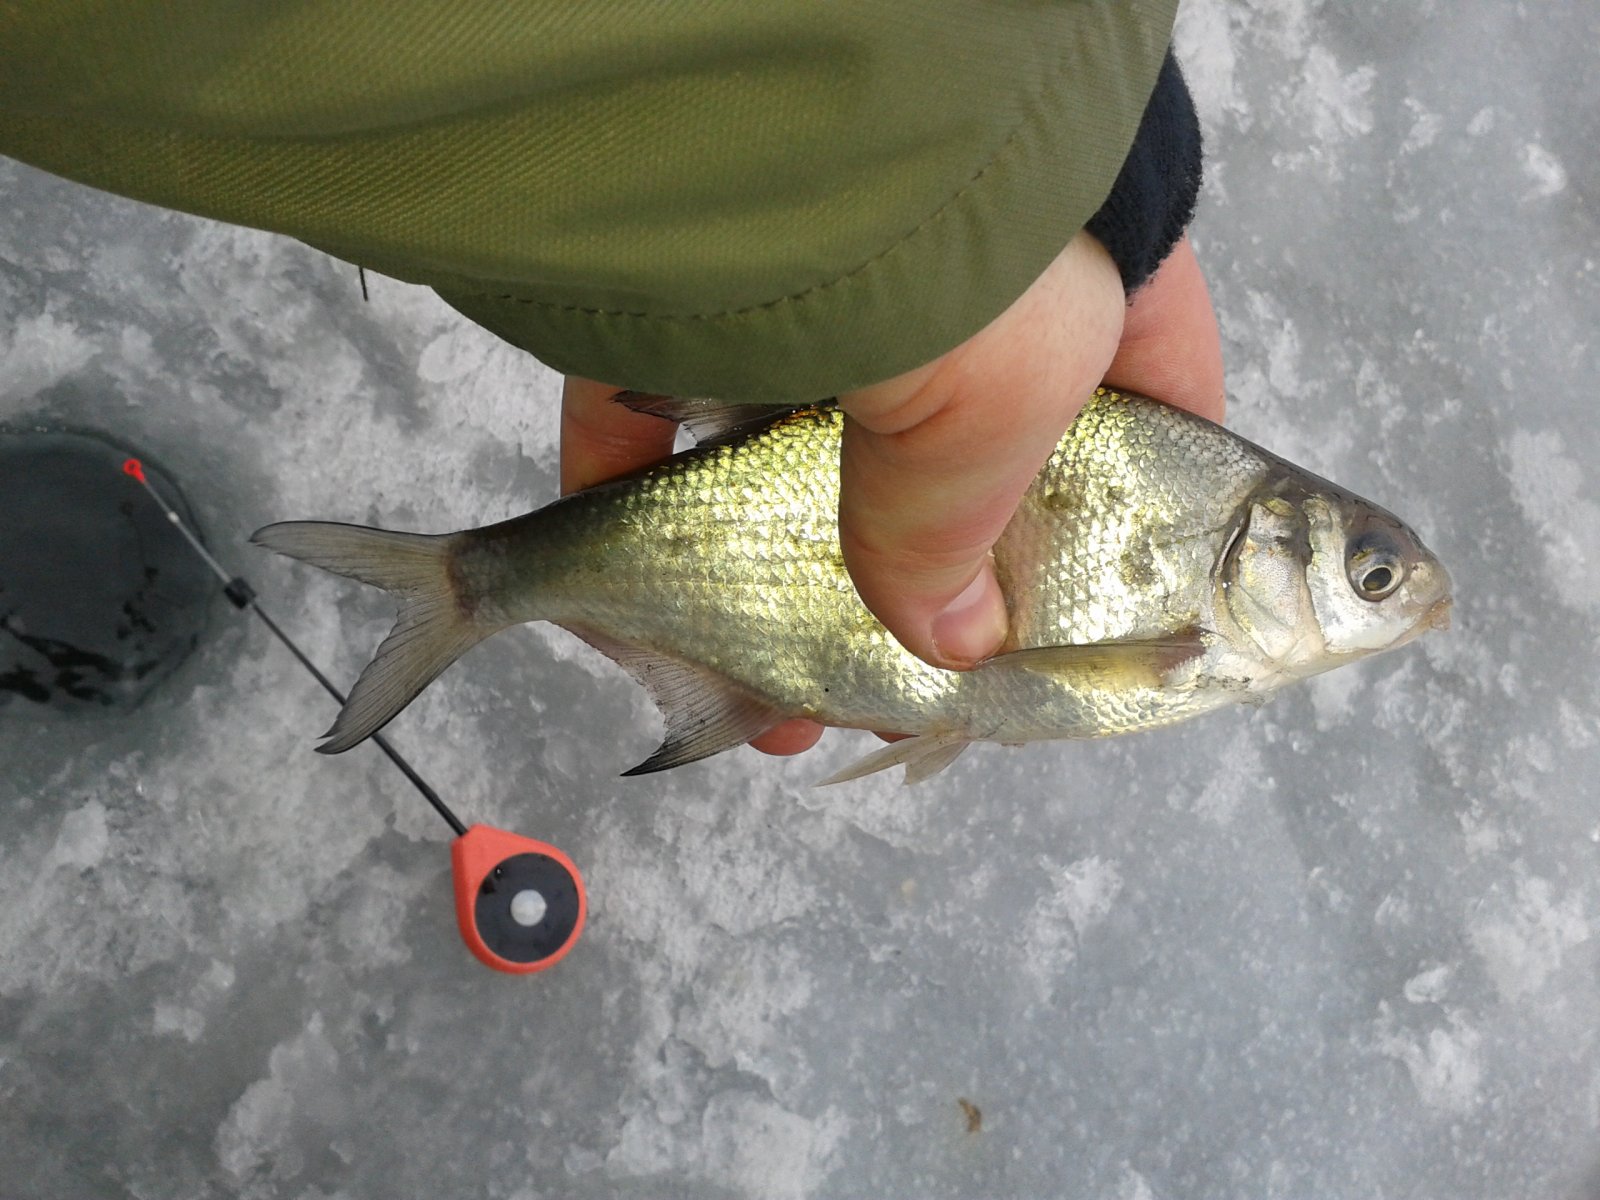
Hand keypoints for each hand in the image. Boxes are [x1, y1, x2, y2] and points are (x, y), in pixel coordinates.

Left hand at [559, 232, 1224, 757]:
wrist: (773, 109)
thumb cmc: (959, 233)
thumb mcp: (1009, 401)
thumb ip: (969, 526)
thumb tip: (947, 640)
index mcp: (1085, 276)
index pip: (1144, 412)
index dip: (1132, 529)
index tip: (1096, 621)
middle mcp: (952, 273)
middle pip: (948, 462)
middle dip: (925, 595)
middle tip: (909, 687)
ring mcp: (808, 277)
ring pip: (795, 463)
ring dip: (777, 591)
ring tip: (775, 702)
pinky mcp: (674, 289)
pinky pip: (659, 425)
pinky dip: (663, 529)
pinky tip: (666, 626)